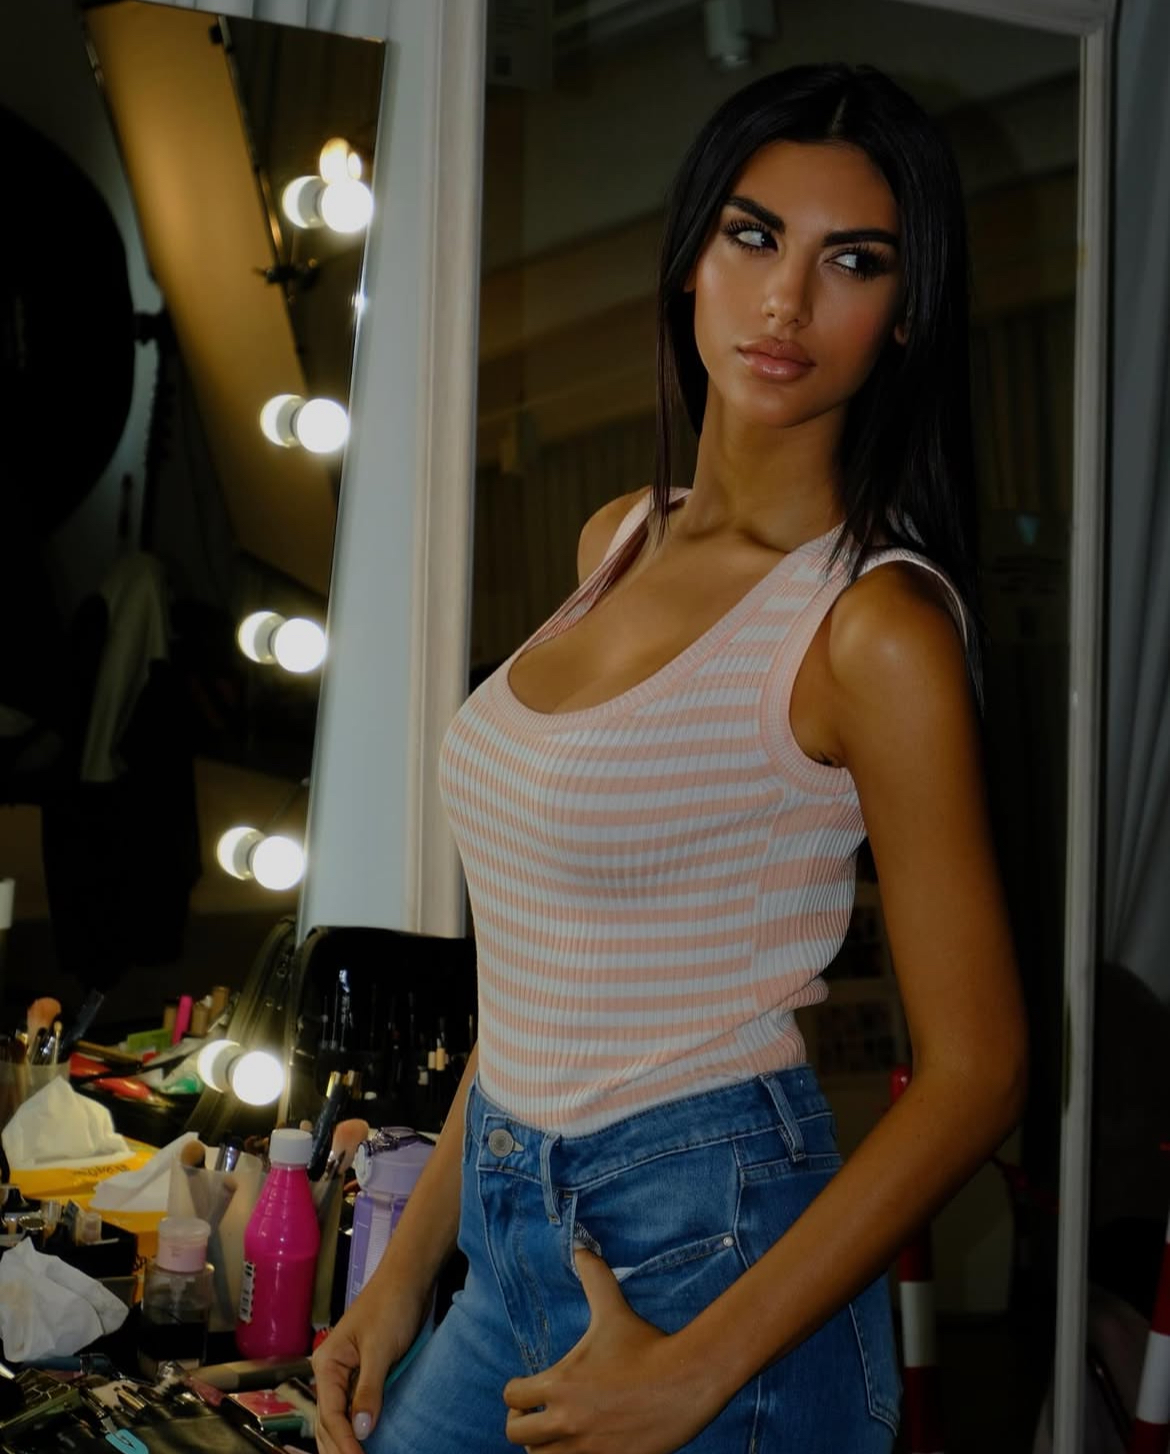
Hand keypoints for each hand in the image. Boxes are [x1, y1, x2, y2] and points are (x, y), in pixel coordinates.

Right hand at [313, 1274, 429, 1453]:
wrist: (408, 1277)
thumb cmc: (392, 1304)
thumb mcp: (380, 1348)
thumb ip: (368, 1389)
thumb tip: (359, 1430)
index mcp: (327, 1363)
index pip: (330, 1415)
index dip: (343, 1443)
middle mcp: (331, 1371)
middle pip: (328, 1422)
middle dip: (339, 1448)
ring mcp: (346, 1374)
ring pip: (338, 1418)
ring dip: (344, 1442)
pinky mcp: (363, 1373)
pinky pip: (354, 1407)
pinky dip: (356, 1428)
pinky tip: (363, 1443)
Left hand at [502, 1248, 716, 1453]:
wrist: (686, 1381)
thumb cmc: (646, 1344)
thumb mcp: (614, 1309)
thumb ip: (594, 1278)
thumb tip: (580, 1249)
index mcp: (560, 1384)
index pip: (512, 1397)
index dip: (516, 1392)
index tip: (527, 1390)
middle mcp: (567, 1422)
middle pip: (517, 1436)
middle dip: (523, 1425)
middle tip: (538, 1415)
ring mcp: (587, 1449)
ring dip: (545, 1448)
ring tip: (558, 1434)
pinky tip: (583, 1446)